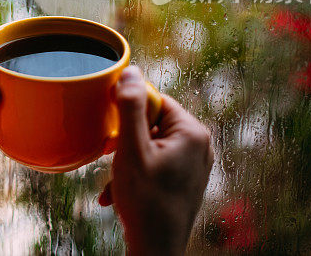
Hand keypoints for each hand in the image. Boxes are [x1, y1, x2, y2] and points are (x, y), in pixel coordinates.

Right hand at [99, 66, 213, 254]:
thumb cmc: (146, 202)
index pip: (155, 101)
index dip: (129, 114)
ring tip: (117, 181)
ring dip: (127, 160)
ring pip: (150, 145)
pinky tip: (120, 194)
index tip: (114, 133)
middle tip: (111, 157)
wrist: (156, 250)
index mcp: (193, 132)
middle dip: (126, 141)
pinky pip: (156, 164)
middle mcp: (200, 145)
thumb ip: (131, 108)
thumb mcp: (132, 150)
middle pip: (151, 123)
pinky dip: (136, 175)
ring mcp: (194, 164)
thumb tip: (131, 72)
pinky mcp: (186, 180)